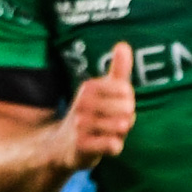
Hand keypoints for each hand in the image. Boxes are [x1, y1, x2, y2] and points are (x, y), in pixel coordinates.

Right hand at [58, 42, 134, 169]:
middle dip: (127, 117)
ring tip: (112, 133)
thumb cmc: (92, 115)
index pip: (126, 90)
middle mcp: (82, 104)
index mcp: (89, 88)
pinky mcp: (82, 147)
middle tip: (116, 122)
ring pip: (121, 126)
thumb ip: (117, 70)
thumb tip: (123, 45)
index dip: (128, 101)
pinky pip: (112, 145)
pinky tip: (110, 145)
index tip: (117, 106)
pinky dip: (116, 145)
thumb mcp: (104, 91)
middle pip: (127, 108)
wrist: (63, 146)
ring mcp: (81, 126)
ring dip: (122, 133)